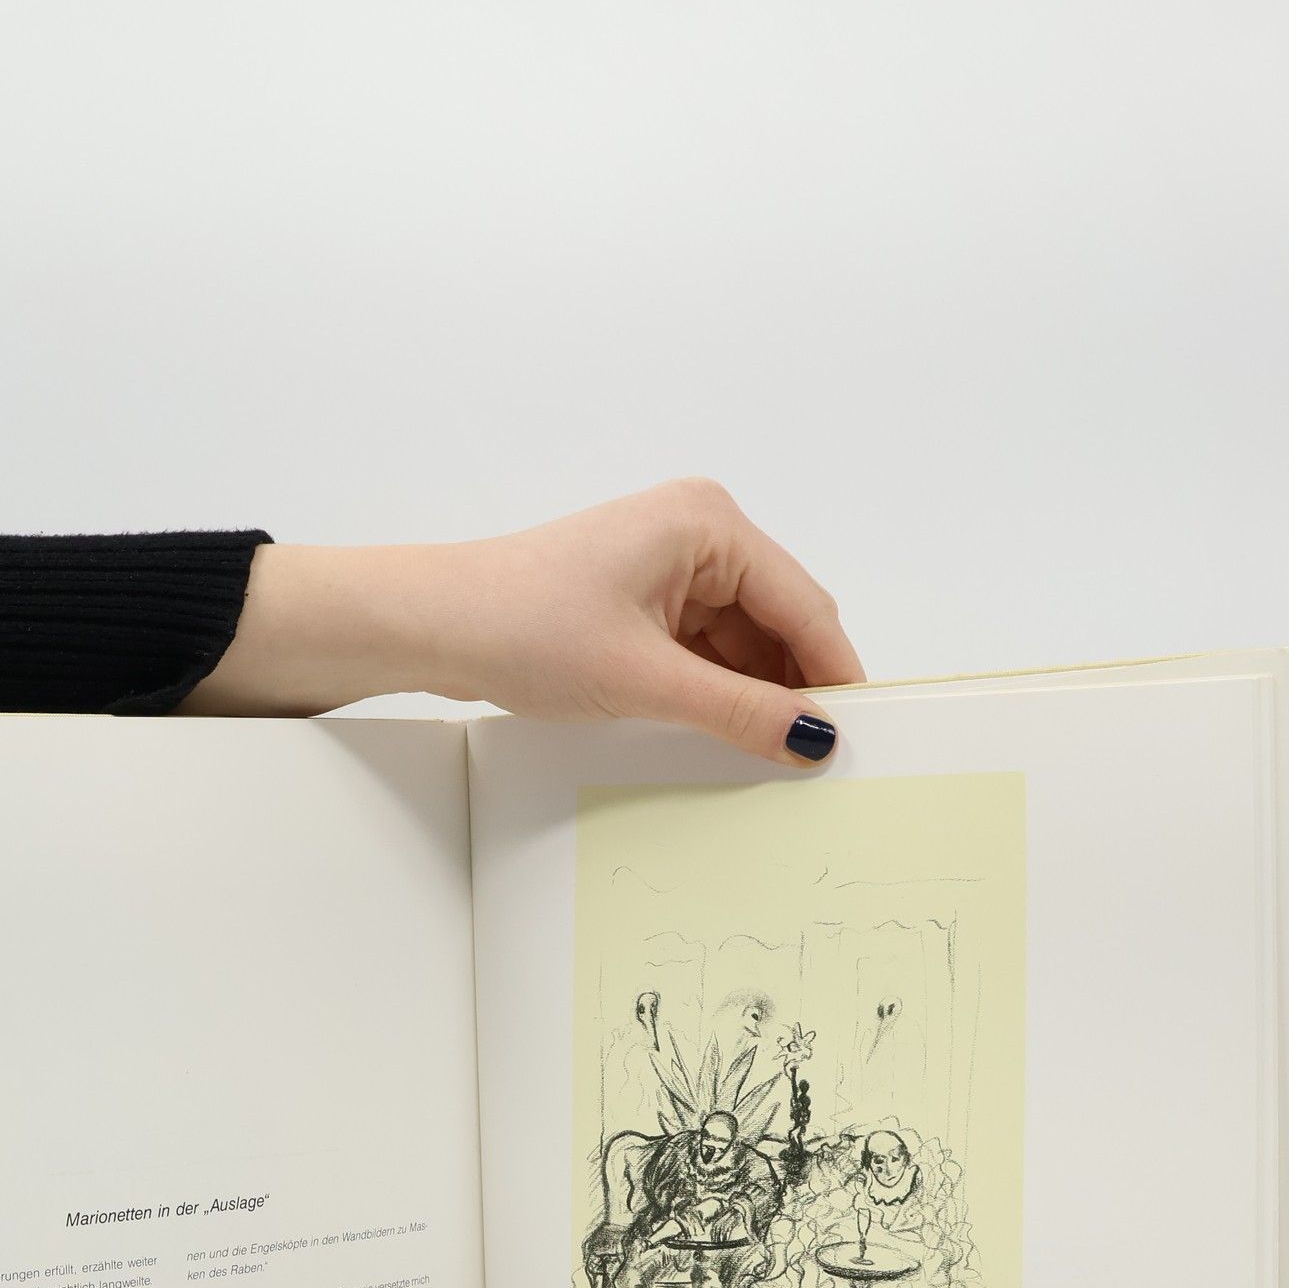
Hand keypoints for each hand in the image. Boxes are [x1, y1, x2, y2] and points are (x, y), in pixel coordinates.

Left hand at [186, 478, 865, 765]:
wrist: (430, 625)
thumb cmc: (521, 626)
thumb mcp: (644, 679)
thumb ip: (739, 711)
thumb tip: (812, 739)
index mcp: (709, 524)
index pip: (804, 606)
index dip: (833, 675)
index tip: (858, 739)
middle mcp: (696, 533)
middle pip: (776, 623)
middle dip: (791, 688)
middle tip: (813, 763)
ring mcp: (665, 566)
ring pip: (738, 642)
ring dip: (748, 695)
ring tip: (763, 759)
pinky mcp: (637, 599)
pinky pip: (700, 649)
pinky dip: (711, 690)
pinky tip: (718, 736)